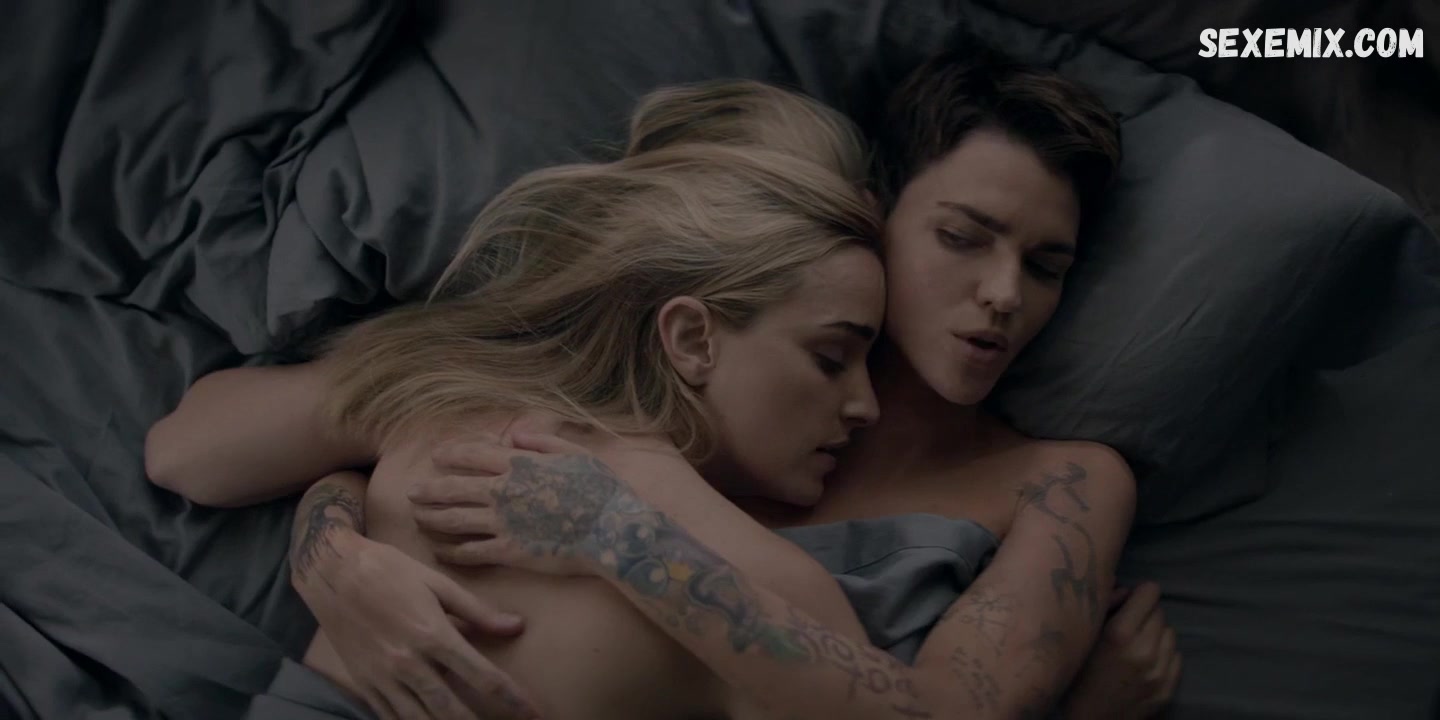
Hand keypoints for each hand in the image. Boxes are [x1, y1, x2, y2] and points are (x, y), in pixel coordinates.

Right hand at [294, 529, 540, 719]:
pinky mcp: (364, 684)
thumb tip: (517, 627)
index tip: (533, 713)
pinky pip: (392, 717)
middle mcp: (409, 662)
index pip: (484, 676)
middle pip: (453, 710)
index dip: (513, 699)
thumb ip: (478, 611)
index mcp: (434, 635)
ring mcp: (384, 677)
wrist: (332, 573)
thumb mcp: (437, 583)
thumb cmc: (389, 571)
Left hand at [409, 432, 640, 576]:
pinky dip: (452, 552)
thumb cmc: (600, 490)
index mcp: (519, 464)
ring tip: (417, 519)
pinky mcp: (509, 551)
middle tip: (411, 492)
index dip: (451, 454)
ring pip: (454, 520)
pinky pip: (471, 552)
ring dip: (431, 519)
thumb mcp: (575, 454)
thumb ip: (542, 442)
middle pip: (454, 488)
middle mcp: (504, 491)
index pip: (473, 455)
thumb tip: (516, 436)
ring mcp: (503, 523)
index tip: (436, 456)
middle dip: (428, 490)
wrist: (612, 531)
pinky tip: (440, 552)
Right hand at [1062, 582, 1181, 719]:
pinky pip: (1176, 656)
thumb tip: (1126, 590)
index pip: (1150, 593)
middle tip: (1130, 625)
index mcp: (1119, 635)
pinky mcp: (1168, 688)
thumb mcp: (1083, 638)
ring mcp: (1159, 672)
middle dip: (1146, 614)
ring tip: (1138, 644)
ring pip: (1171, 633)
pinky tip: (1146, 662)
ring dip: (1156, 634)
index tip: (1131, 600)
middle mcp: (1144, 651)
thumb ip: (1104, 608)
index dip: (1139, 594)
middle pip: (1160, 612)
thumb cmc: (1078, 676)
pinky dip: (1163, 654)